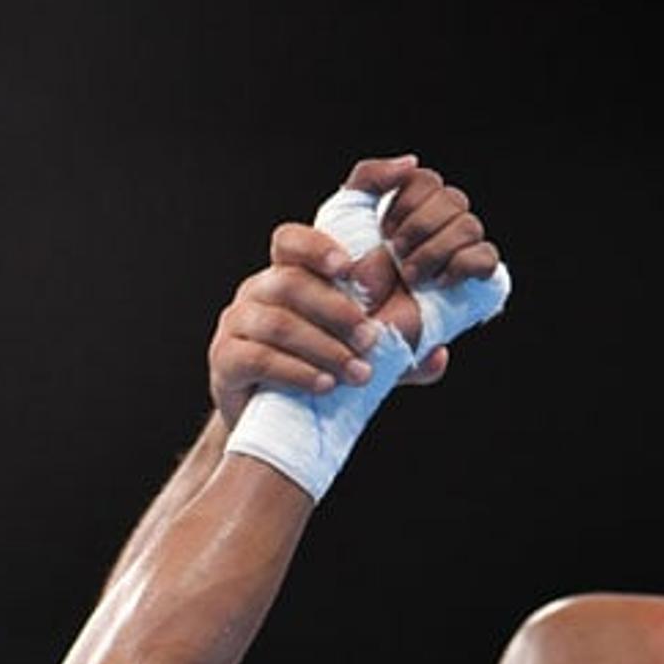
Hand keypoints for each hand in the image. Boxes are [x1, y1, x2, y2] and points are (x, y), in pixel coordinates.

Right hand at [207, 154, 499, 426]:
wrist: (266, 423)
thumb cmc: (314, 374)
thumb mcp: (357, 356)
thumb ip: (396, 354)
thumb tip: (439, 356)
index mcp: (286, 276)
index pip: (290, 241)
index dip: (318, 245)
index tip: (350, 264)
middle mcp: (256, 292)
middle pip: (290, 283)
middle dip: (337, 310)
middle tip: (371, 339)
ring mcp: (235, 325)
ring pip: (278, 323)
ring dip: (324, 347)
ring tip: (358, 373)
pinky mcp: (224, 360)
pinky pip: (258, 358)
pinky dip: (297, 371)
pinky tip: (326, 385)